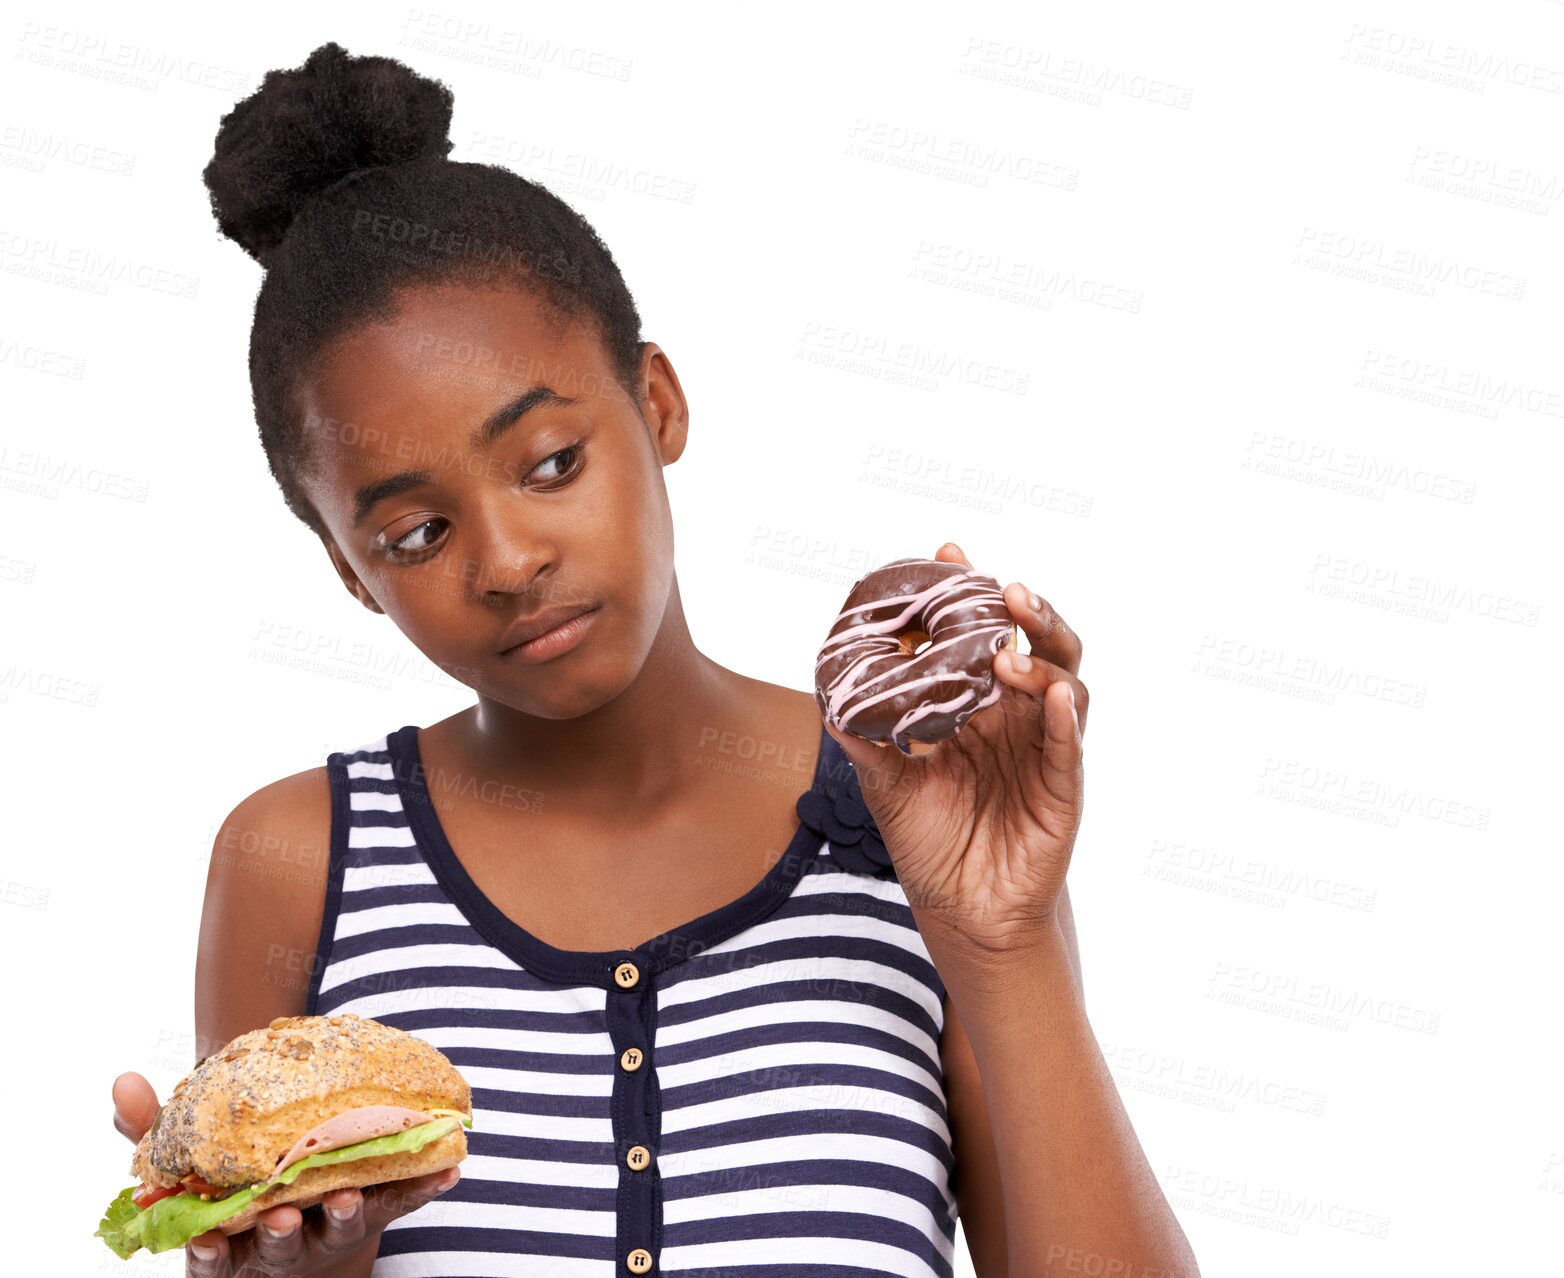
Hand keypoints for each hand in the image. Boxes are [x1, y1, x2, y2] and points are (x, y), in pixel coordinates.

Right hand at [113, 1070, 460, 1274]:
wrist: (298, 1205)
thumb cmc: (236, 1177)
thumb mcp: (188, 1160)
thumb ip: (154, 1128)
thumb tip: (123, 1082)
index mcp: (232, 1239)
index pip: (213, 1256)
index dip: (208, 1253)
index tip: (205, 1242)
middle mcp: (281, 1243)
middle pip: (279, 1249)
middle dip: (277, 1237)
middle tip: (278, 1220)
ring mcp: (331, 1230)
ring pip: (341, 1228)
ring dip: (347, 1212)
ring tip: (349, 1193)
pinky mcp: (377, 1209)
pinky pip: (403, 1200)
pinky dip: (426, 1186)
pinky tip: (450, 1169)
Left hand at [821, 542, 1086, 957]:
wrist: (963, 912)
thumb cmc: (932, 844)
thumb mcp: (888, 788)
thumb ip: (866, 746)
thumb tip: (827, 706)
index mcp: (978, 706)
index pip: (979, 635)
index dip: (968, 593)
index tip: (947, 554)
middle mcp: (1017, 717)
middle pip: (1035, 645)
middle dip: (1025, 610)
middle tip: (1001, 586)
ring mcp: (1045, 747)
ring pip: (1063, 683)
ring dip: (1040, 658)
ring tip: (1010, 647)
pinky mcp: (1064, 786)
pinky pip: (1071, 744)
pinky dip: (1067, 717)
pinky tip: (1056, 697)